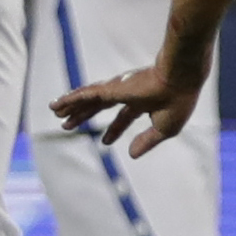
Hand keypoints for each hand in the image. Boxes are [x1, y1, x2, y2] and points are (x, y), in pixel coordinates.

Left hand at [53, 61, 200, 156]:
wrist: (179, 80)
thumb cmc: (177, 102)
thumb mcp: (164, 129)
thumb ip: (147, 141)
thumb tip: (131, 155)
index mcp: (144, 102)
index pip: (125, 116)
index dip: (115, 130)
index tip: (105, 141)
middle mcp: (128, 93)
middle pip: (99, 105)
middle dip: (84, 115)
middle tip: (68, 125)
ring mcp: (118, 89)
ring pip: (89, 99)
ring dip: (72, 107)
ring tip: (55, 112)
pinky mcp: (110, 89)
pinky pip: (84, 94)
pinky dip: (69, 99)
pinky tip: (56, 105)